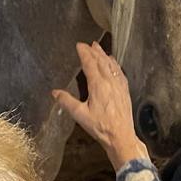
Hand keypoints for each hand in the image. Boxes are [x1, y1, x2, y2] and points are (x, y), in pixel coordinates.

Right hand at [51, 41, 148, 170]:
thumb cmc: (101, 127)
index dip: (84, 53)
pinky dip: (115, 65)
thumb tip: (55, 93)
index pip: (90, 64)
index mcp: (98, 85)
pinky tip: (114, 64)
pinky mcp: (125, 92)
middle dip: (94, 51)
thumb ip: (67, 102)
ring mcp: (119, 86)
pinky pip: (120, 73)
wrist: (121, 136)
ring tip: (99, 49)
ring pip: (112, 66)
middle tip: (89, 44)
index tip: (79, 45)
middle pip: (102, 61)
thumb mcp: (80, 115)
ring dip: (105, 56)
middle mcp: (110, 82)